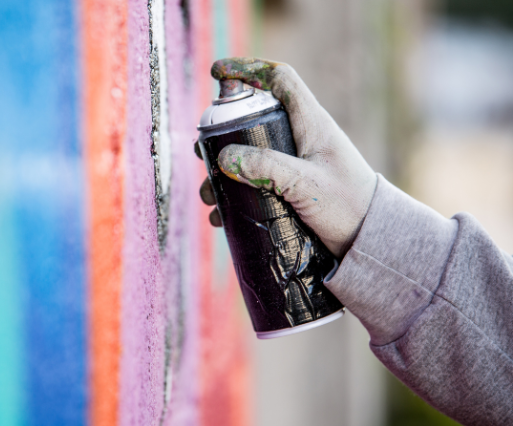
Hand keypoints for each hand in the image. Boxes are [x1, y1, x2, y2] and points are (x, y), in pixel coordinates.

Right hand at [197, 57, 377, 257]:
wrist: (370, 241)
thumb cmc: (349, 206)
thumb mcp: (306, 184)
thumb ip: (266, 167)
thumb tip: (225, 157)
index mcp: (311, 123)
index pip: (279, 80)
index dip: (248, 70)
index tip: (218, 73)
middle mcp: (299, 139)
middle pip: (251, 121)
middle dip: (221, 135)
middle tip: (203, 154)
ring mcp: (293, 164)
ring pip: (247, 157)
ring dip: (223, 174)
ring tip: (209, 195)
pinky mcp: (289, 189)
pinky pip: (253, 184)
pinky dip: (233, 197)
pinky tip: (221, 215)